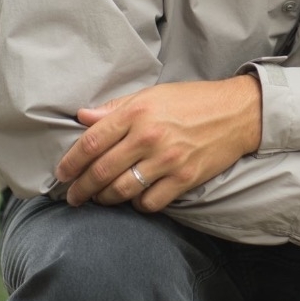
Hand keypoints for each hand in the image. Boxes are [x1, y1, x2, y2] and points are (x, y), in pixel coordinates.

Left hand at [55, 75, 261, 211]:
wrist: (237, 112)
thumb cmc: (193, 101)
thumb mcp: (153, 95)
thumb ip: (116, 108)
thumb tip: (82, 117)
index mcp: (138, 112)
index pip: (92, 142)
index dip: (71, 162)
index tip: (62, 173)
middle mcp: (150, 136)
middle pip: (102, 170)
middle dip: (81, 188)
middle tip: (73, 196)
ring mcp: (168, 160)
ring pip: (122, 190)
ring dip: (105, 198)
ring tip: (100, 198)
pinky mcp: (185, 179)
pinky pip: (150, 202)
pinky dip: (137, 204)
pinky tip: (135, 198)